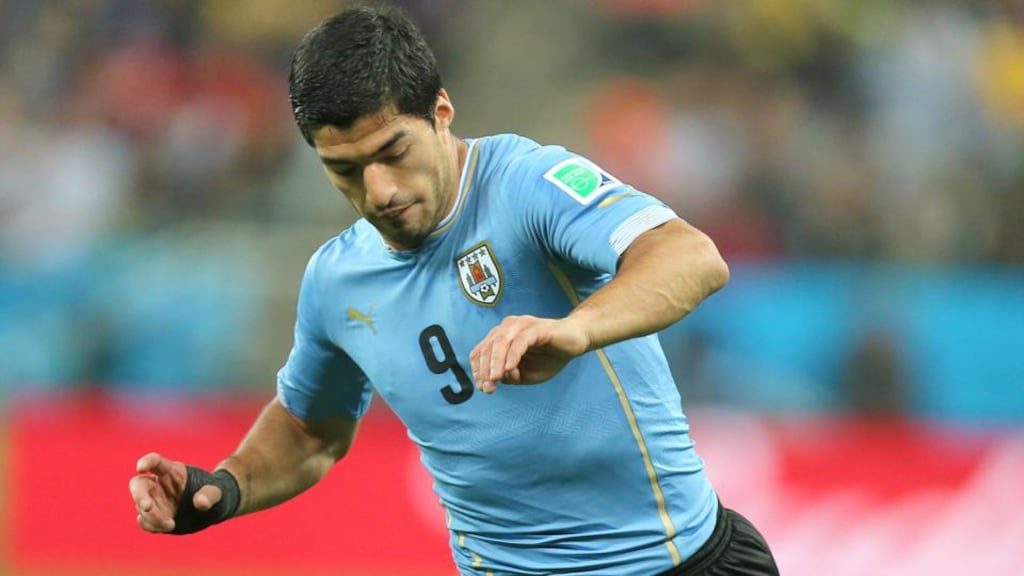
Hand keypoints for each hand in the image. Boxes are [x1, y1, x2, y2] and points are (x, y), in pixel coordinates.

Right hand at [129, 452, 224, 532]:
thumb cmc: (214, 493)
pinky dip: (150, 525)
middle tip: (147, 507)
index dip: (146, 462)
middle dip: (140, 495)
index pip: (155, 462)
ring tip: (171, 524)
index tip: (141, 467)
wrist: (214, 509)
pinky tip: (163, 527)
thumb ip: (210, 495)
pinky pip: (145, 521)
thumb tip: (200, 503)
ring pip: (141, 506)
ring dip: (151, 516)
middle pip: (139, 484)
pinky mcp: (156, 516)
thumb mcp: (217, 491)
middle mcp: (159, 484)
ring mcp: (156, 501)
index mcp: (173, 471)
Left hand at [470, 315, 589, 392]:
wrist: (576, 341)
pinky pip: (521, 341)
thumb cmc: (550, 356)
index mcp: (500, 337)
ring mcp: (521, 325)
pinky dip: (513, 355)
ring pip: (501, 342)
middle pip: (488, 347)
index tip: (483, 388)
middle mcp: (507, 327)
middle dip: (485, 370)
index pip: (481, 352)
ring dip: (495, 362)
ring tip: (495, 379)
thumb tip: (498, 377)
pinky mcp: (536, 328)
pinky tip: (510, 368)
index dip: (478, 370)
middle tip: (488, 388)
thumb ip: (511, 376)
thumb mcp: (527, 374)